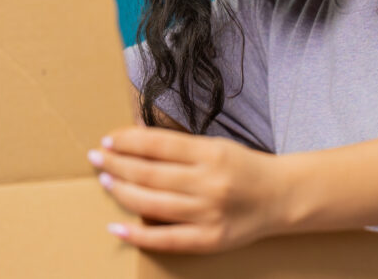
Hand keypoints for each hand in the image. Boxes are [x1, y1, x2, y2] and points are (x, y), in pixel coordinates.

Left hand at [88, 125, 287, 253]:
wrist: (281, 197)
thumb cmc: (245, 168)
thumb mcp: (216, 146)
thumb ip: (180, 146)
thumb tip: (139, 136)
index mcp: (211, 154)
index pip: (158, 144)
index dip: (128, 141)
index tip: (108, 139)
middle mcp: (209, 183)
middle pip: (150, 174)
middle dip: (118, 164)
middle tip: (96, 157)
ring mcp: (208, 214)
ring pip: (152, 204)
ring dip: (122, 192)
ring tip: (106, 181)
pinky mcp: (209, 240)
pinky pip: (166, 239)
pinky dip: (138, 234)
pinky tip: (117, 228)